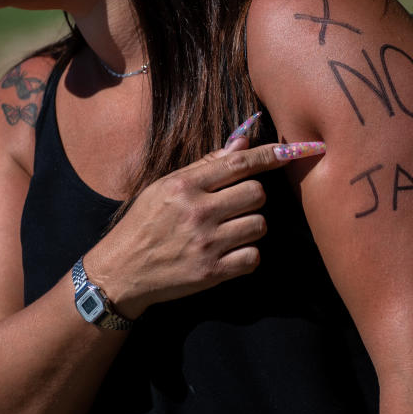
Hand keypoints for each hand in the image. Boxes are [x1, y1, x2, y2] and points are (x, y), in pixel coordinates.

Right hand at [82, 136, 324, 318]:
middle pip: (257, 193)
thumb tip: (242, 141)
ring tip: (227, 231)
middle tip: (234, 206)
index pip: (239, 163)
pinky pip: (253, 257)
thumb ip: (205, 165)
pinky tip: (228, 253)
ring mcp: (206, 243)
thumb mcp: (165, 186)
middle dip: (252, 198)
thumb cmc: (144, 224)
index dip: (270, 155)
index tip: (292, 150)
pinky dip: (246, 255)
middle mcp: (197, 212)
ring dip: (249, 227)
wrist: (121, 271)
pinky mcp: (212, 272)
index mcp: (185, 185)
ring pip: (259, 225)